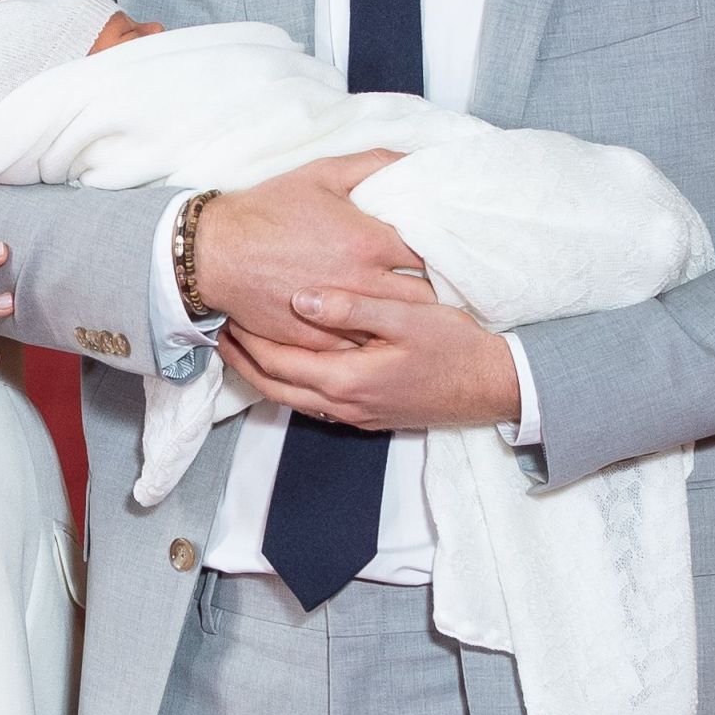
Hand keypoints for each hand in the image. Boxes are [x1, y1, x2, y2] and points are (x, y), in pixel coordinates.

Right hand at [197, 150, 435, 351]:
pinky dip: (372, 340)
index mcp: (368, 241)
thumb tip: (413, 160)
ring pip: (394, 327)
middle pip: (422, 297)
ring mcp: (340, 316)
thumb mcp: (322, 174)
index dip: (444, 253)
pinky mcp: (318, 340)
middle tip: (439, 285)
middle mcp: (361, 282)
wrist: (216, 252)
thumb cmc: (269, 209)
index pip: (430, 254)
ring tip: (417, 313)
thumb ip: (373, 164)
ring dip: (407, 320)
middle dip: (434, 291)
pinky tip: (378, 332)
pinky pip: (360, 347)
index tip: (448, 253)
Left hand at [215, 289, 522, 430]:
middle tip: (221, 329)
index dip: (247, 340)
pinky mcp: (368, 415)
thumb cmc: (455, 348)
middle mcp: (343, 405)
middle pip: (274, 387)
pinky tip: (291, 361)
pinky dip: (291, 382)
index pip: (277, 363)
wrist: (493, 387)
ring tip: (245, 343)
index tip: (227, 313)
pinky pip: (314, 402)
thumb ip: (353, 307)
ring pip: (292, 399)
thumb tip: (301, 299)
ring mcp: (355, 414)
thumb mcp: (407, 317)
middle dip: (243, 360)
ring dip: (264, 373)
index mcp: (346, 379)